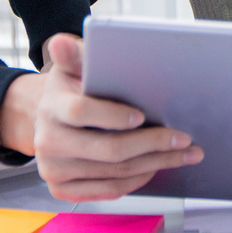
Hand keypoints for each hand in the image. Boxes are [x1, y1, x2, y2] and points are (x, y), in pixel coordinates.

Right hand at [0, 34, 203, 200]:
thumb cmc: (69, 90)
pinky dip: (137, 179)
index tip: (142, 115)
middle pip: (108, 150)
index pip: (80, 112)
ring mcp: (53, 170)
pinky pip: (108, 190)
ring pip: (114, 173)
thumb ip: (74, 54)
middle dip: (153, 144)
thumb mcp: (72, 67)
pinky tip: (157, 166)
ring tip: (183, 154)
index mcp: (51, 108)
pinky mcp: (63, 189)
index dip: (113, 115)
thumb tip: (60, 42)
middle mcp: (47, 143)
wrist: (47, 120)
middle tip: (184, 139)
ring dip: (155, 163)